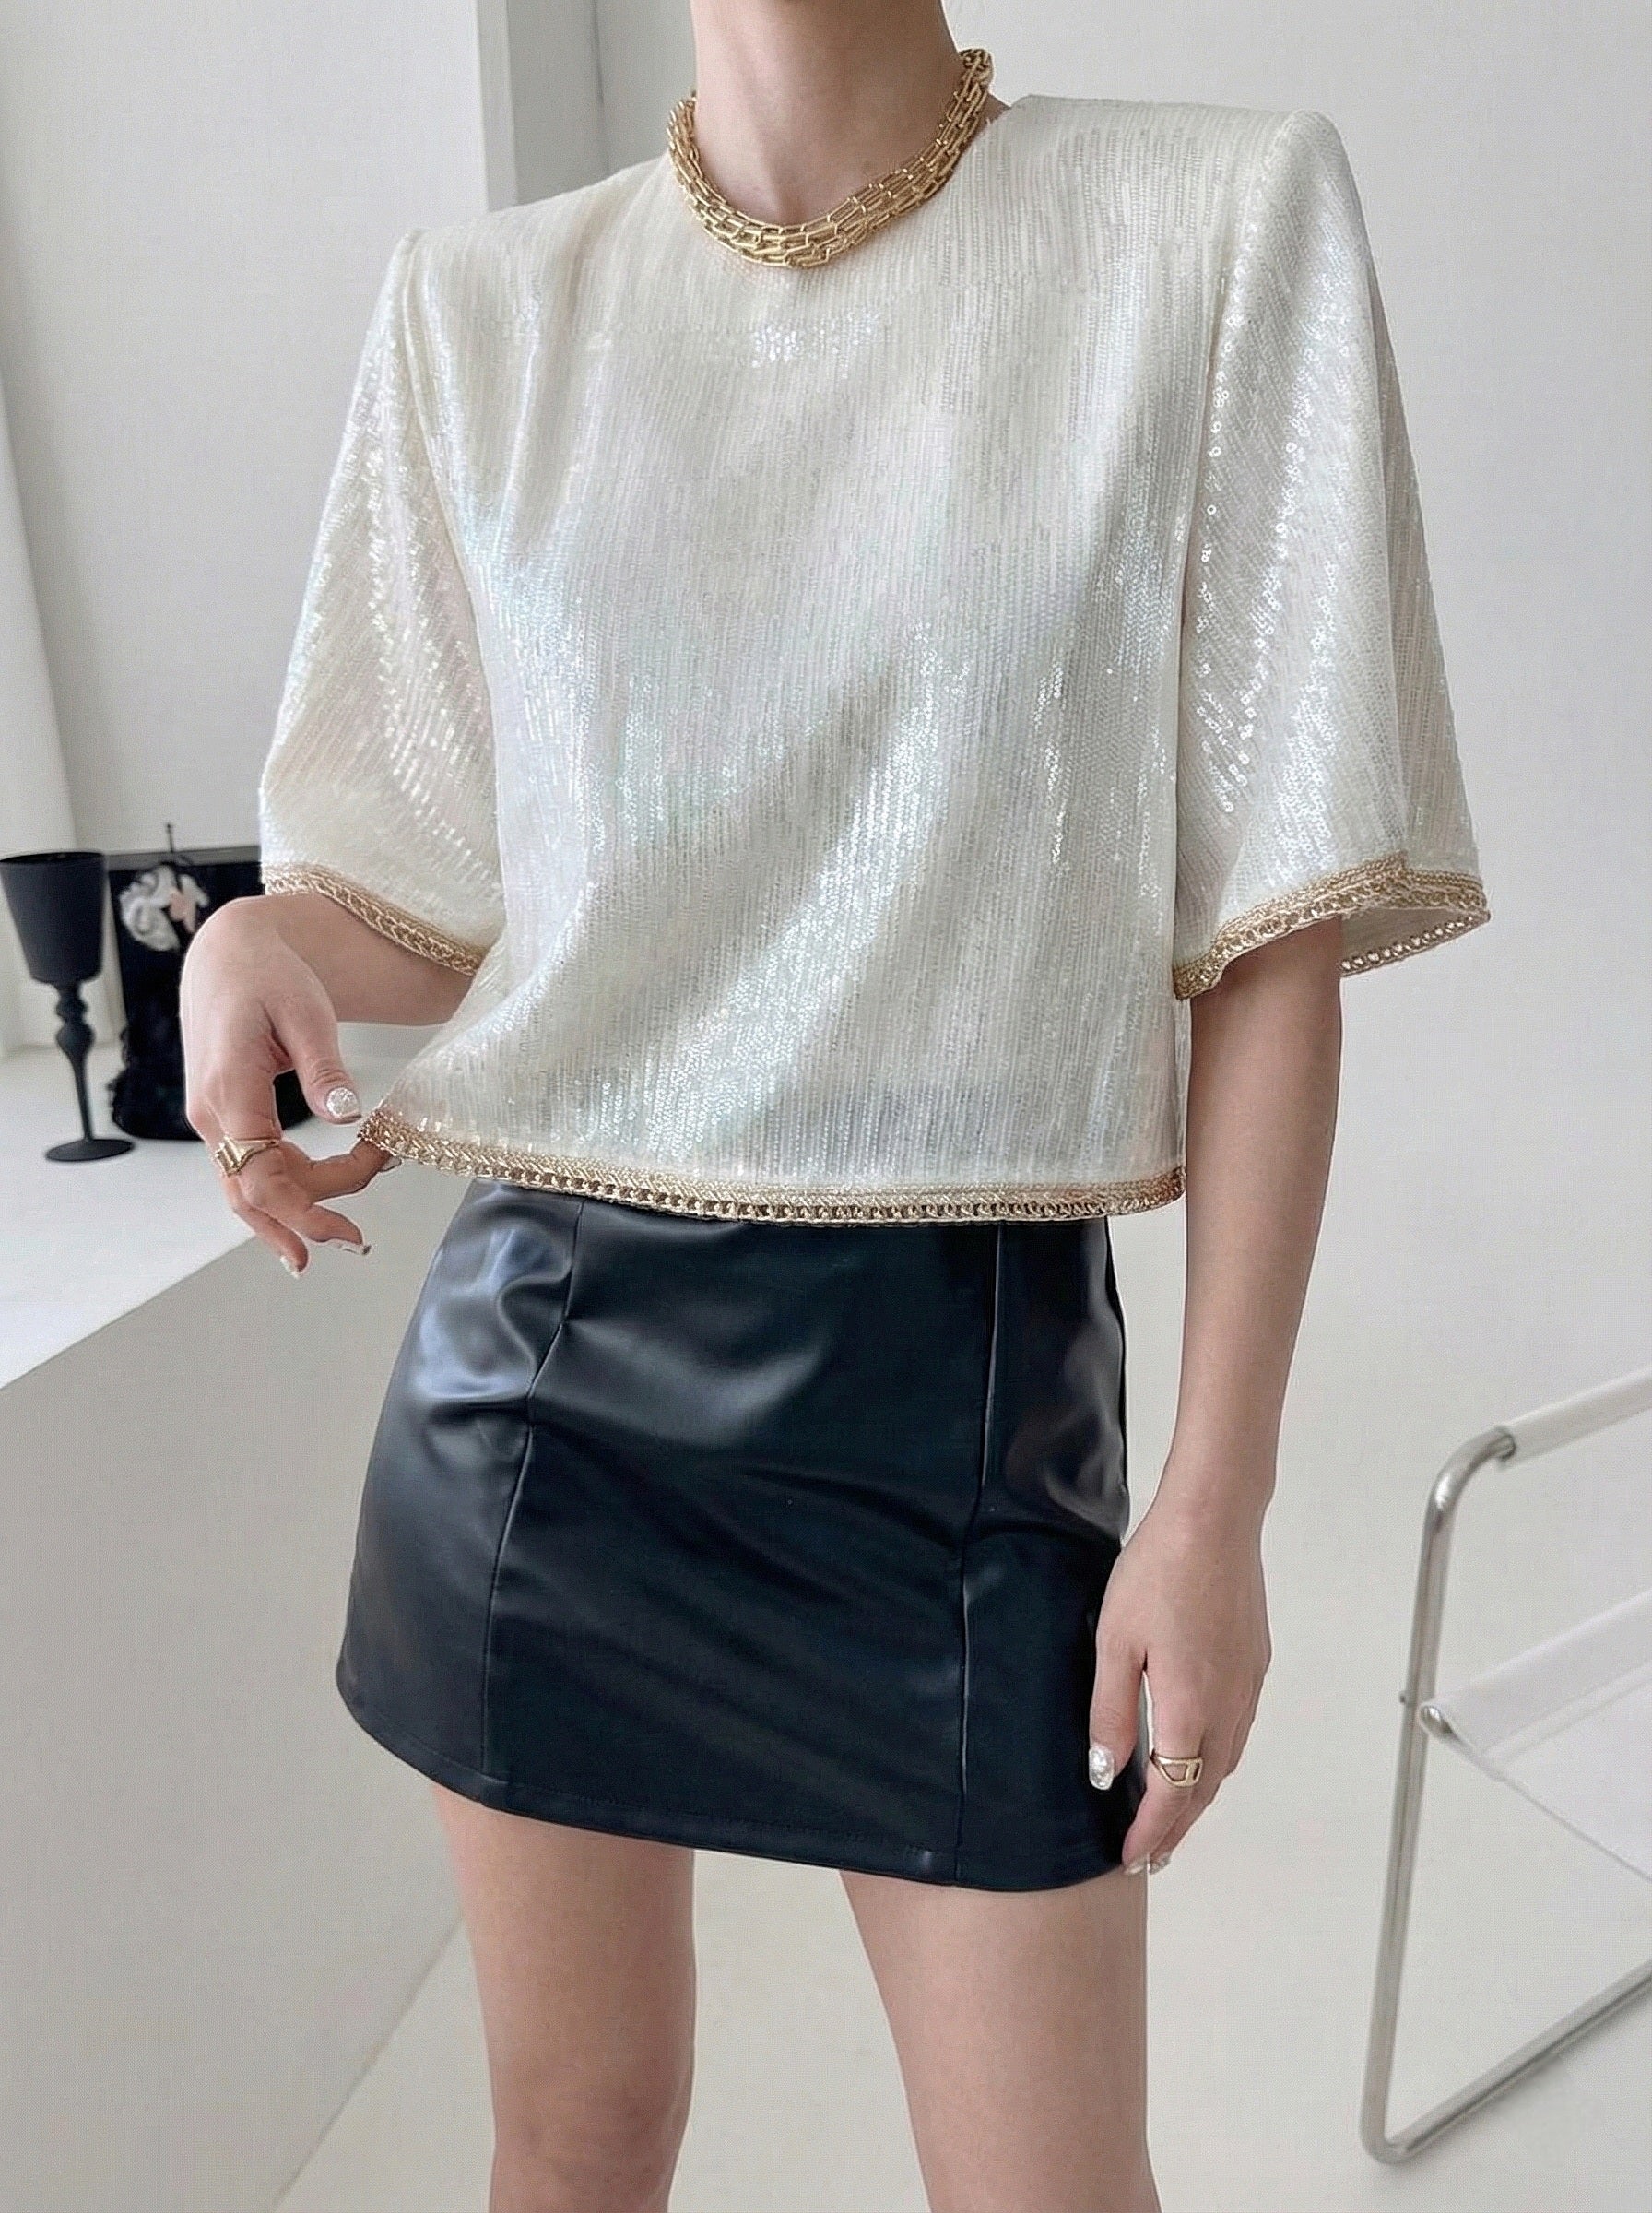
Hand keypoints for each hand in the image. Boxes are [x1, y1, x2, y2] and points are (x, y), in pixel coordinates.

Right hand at [179, 897, 394, 1274]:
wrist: (229, 955)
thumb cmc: (269, 975)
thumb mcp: (306, 1011)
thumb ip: (323, 1067)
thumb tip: (347, 1115)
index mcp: (230, 1089)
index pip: (260, 1178)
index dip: (305, 1214)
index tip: (351, 1231)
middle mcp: (211, 1114)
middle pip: (257, 1195)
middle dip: (315, 1214)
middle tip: (369, 1216)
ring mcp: (213, 1120)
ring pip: (249, 1192)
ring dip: (302, 1208)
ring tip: (357, 1207)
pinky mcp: (224, 1118)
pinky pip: (249, 1171)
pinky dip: (286, 1194)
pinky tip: (318, 1209)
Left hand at [1088, 1484, 1271, 1872]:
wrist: (1214, 1522)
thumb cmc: (1157, 1574)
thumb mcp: (1115, 1642)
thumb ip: (1112, 1711)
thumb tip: (1106, 1772)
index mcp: (1189, 1709)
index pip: (1171, 1794)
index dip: (1151, 1832)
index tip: (1131, 1859)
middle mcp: (1228, 1708)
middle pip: (1205, 1790)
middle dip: (1177, 1829)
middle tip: (1151, 1857)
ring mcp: (1247, 1686)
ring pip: (1226, 1764)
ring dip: (1199, 1797)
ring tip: (1172, 1817)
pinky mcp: (1255, 1664)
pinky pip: (1237, 1732)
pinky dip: (1216, 1762)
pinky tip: (1198, 1756)